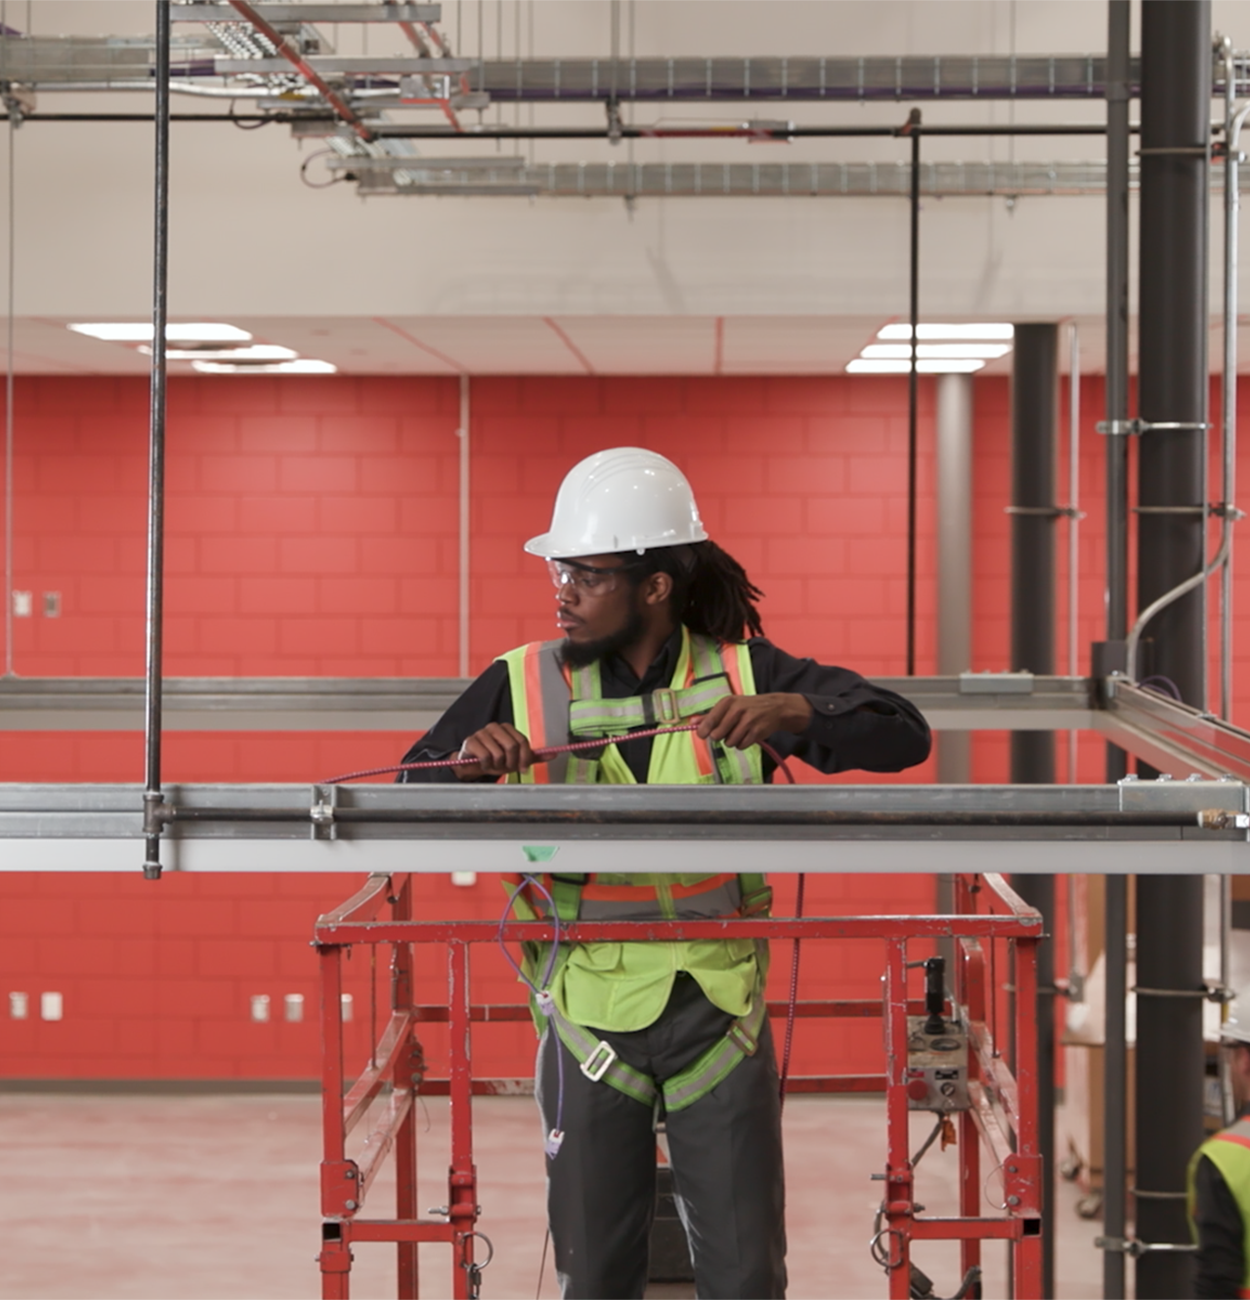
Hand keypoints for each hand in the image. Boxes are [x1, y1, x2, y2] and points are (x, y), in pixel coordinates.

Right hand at [454, 723, 535, 778]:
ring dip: (497, 765)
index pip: (523, 741)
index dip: (524, 758)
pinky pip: (485, 756)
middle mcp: (495, 727)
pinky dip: (486, 765)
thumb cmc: (494, 760)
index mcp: (507, 728)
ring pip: (499, 753)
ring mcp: (482, 733)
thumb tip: (553, 754)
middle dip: (510, 762)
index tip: (523, 768)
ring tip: (493, 765)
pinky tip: (483, 764)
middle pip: (512, 746)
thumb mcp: (515, 759)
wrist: (472, 765)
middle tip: (505, 767)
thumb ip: (533, 757)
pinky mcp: (471, 742)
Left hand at [695, 693, 812, 749]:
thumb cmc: (747, 707)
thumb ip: (710, 715)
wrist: (775, 708)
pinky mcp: (756, 732)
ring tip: (739, 732)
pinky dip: (742, 744)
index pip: (709, 721)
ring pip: (729, 742)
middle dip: (720, 736)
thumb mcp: (729, 706)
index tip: (703, 734)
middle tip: (727, 730)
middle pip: (717, 735)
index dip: (703, 731)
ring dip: (732, 741)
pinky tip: (747, 735)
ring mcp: (748, 721)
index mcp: (727, 702)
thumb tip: (692, 723)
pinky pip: (741, 746)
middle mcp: (737, 710)